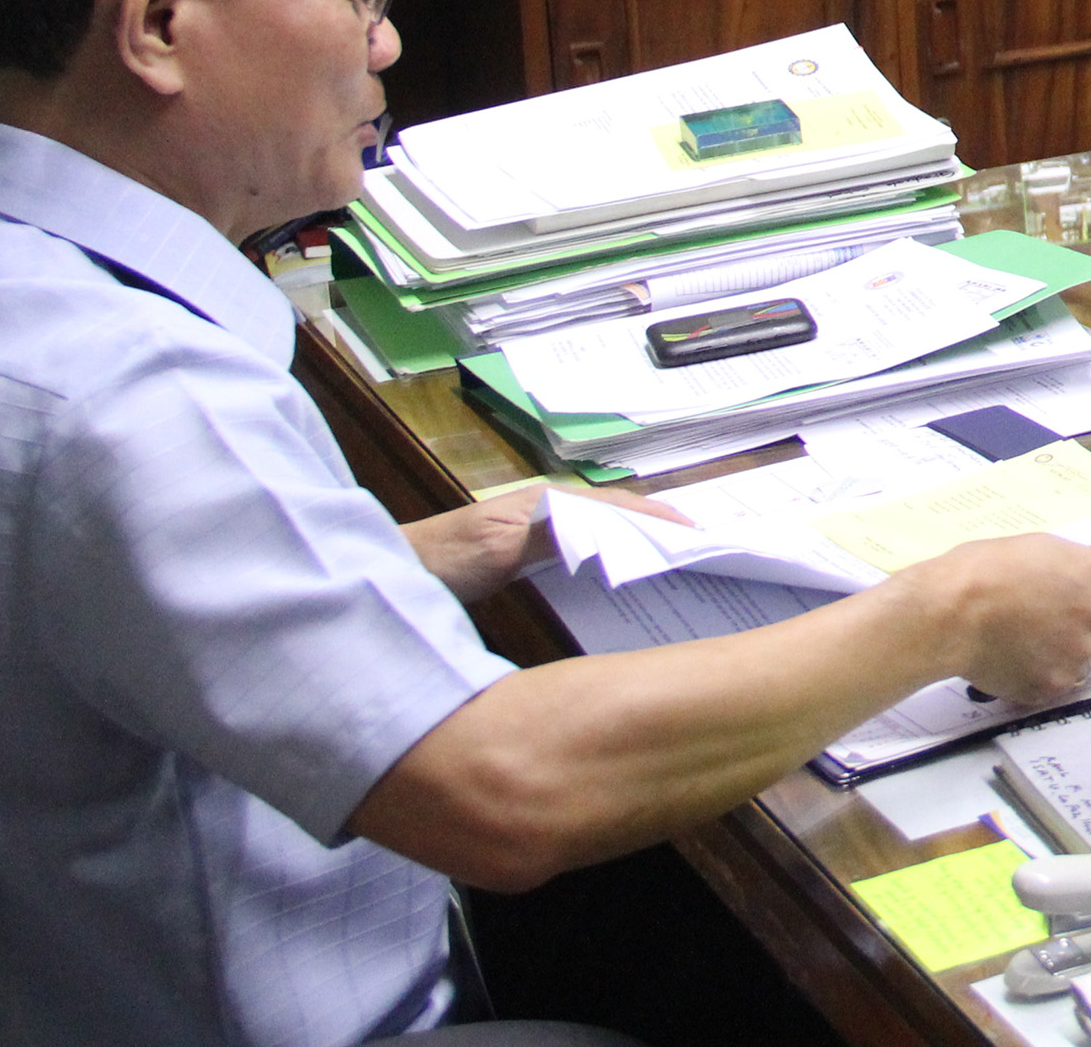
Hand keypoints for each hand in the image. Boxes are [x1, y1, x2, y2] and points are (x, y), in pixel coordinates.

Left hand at [401, 482, 695, 606]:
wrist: (389, 577)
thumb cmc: (444, 558)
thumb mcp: (499, 544)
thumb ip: (552, 532)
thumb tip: (613, 525)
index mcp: (547, 502)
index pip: (617, 505)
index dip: (658, 517)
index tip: (699, 533)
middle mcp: (548, 514)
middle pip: (616, 518)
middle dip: (657, 528)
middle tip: (701, 551)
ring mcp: (536, 537)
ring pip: (602, 537)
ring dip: (638, 547)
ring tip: (675, 568)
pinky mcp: (525, 562)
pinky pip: (582, 560)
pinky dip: (611, 567)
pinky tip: (623, 587)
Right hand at [897, 535, 1090, 706]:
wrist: (950, 612)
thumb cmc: (983, 572)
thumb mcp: (1040, 550)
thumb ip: (1075, 571)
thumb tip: (1084, 584)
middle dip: (1086, 634)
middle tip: (1048, 627)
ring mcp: (1077, 652)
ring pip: (1083, 663)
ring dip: (1062, 658)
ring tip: (1022, 642)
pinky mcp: (1054, 684)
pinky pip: (1056, 685)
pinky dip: (1039, 678)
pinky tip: (1013, 660)